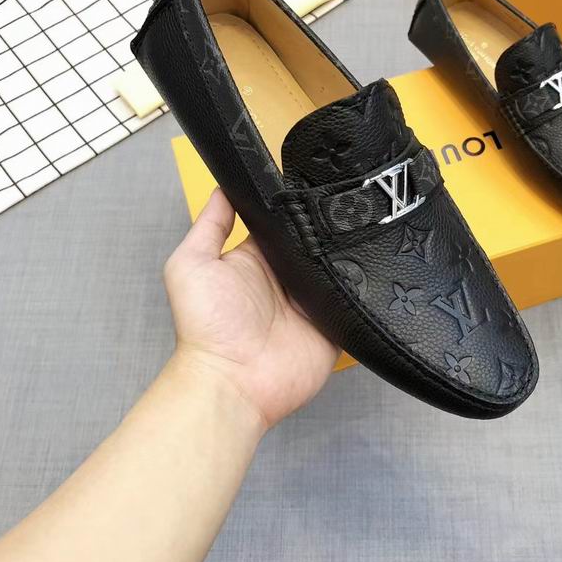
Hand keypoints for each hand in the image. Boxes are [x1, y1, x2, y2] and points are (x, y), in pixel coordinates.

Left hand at [163, 188, 338, 429]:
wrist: (234, 381)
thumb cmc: (206, 327)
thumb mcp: (191, 265)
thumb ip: (209, 226)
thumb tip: (224, 188)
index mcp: (255, 260)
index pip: (281, 224)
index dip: (293, 205)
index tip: (309, 180)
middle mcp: (285, 277)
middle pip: (313, 242)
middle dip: (326, 226)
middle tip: (343, 202)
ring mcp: (312, 300)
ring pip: (337, 265)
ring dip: (344, 253)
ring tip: (360, 229)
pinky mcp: (334, 322)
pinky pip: (354, 298)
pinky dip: (361, 285)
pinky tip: (369, 265)